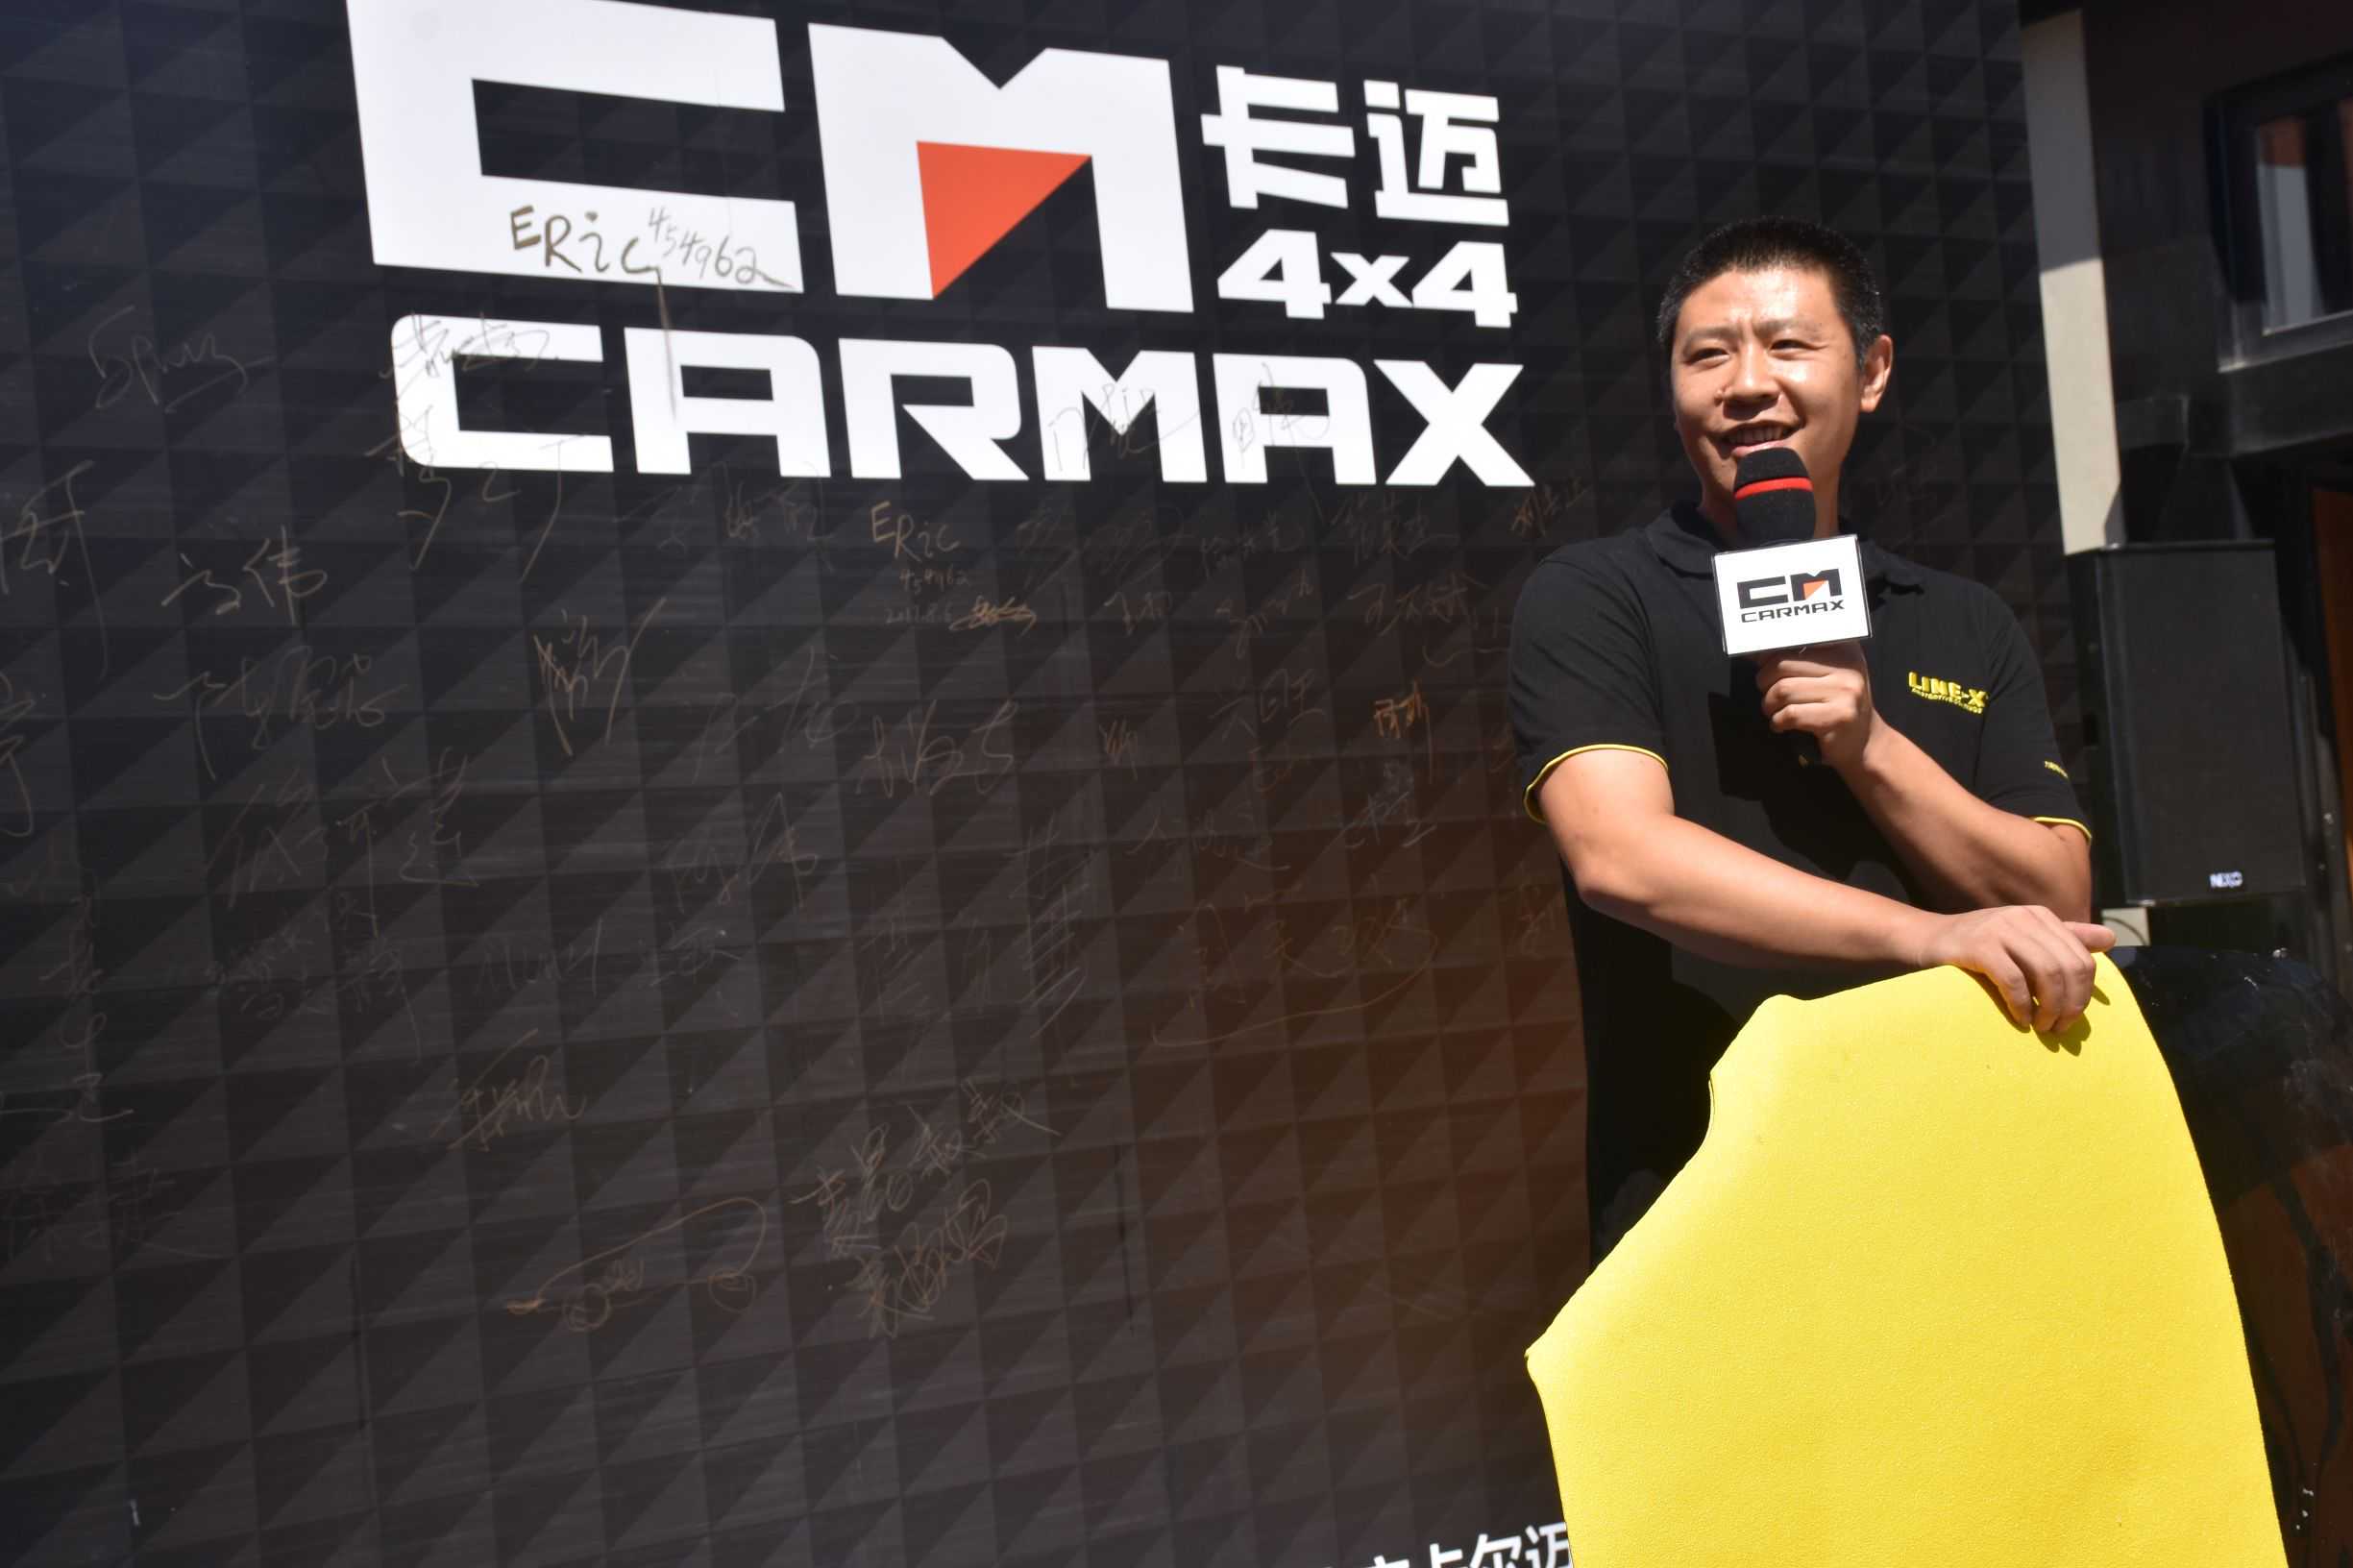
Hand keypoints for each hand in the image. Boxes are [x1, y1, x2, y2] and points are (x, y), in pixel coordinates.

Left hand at [1756, 644, 1876, 769]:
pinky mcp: (1838, 717)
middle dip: (1764, 682)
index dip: (1770, 653)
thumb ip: (1795, 658)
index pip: (1795, 639)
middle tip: (1768, 695)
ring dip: (1769, 704)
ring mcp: (1845, 691)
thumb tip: (1755, 651)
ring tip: (1774, 711)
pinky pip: (1791, 714)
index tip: (1762, 665)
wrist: (1865, 742)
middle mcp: (1847, 664)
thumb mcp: (1824, 674)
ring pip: (1783, 690)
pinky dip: (1778, 721)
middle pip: (1782, 664)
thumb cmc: (1835, 704)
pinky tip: (1782, 725)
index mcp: (1843, 647)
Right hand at [1906, 905, 2117, 1032]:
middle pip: (2069, 967)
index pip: (2082, 958)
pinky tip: (2020, 1018)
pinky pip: (2013, 980)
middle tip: (2058, 1028)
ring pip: (2046, 973)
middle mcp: (2024, 917)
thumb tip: (2111, 938)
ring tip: (2041, 1026)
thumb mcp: (2024, 939)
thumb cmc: (1977, 946)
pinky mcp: (1978, 946)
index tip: (2071, 1019)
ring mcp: (2000, 930)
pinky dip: (2022, 1004)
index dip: (2084, 994)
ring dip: (2049, 1007)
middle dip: (2070, 1004)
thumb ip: (2066, 939)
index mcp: (2040, 916)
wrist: (1926, 940)